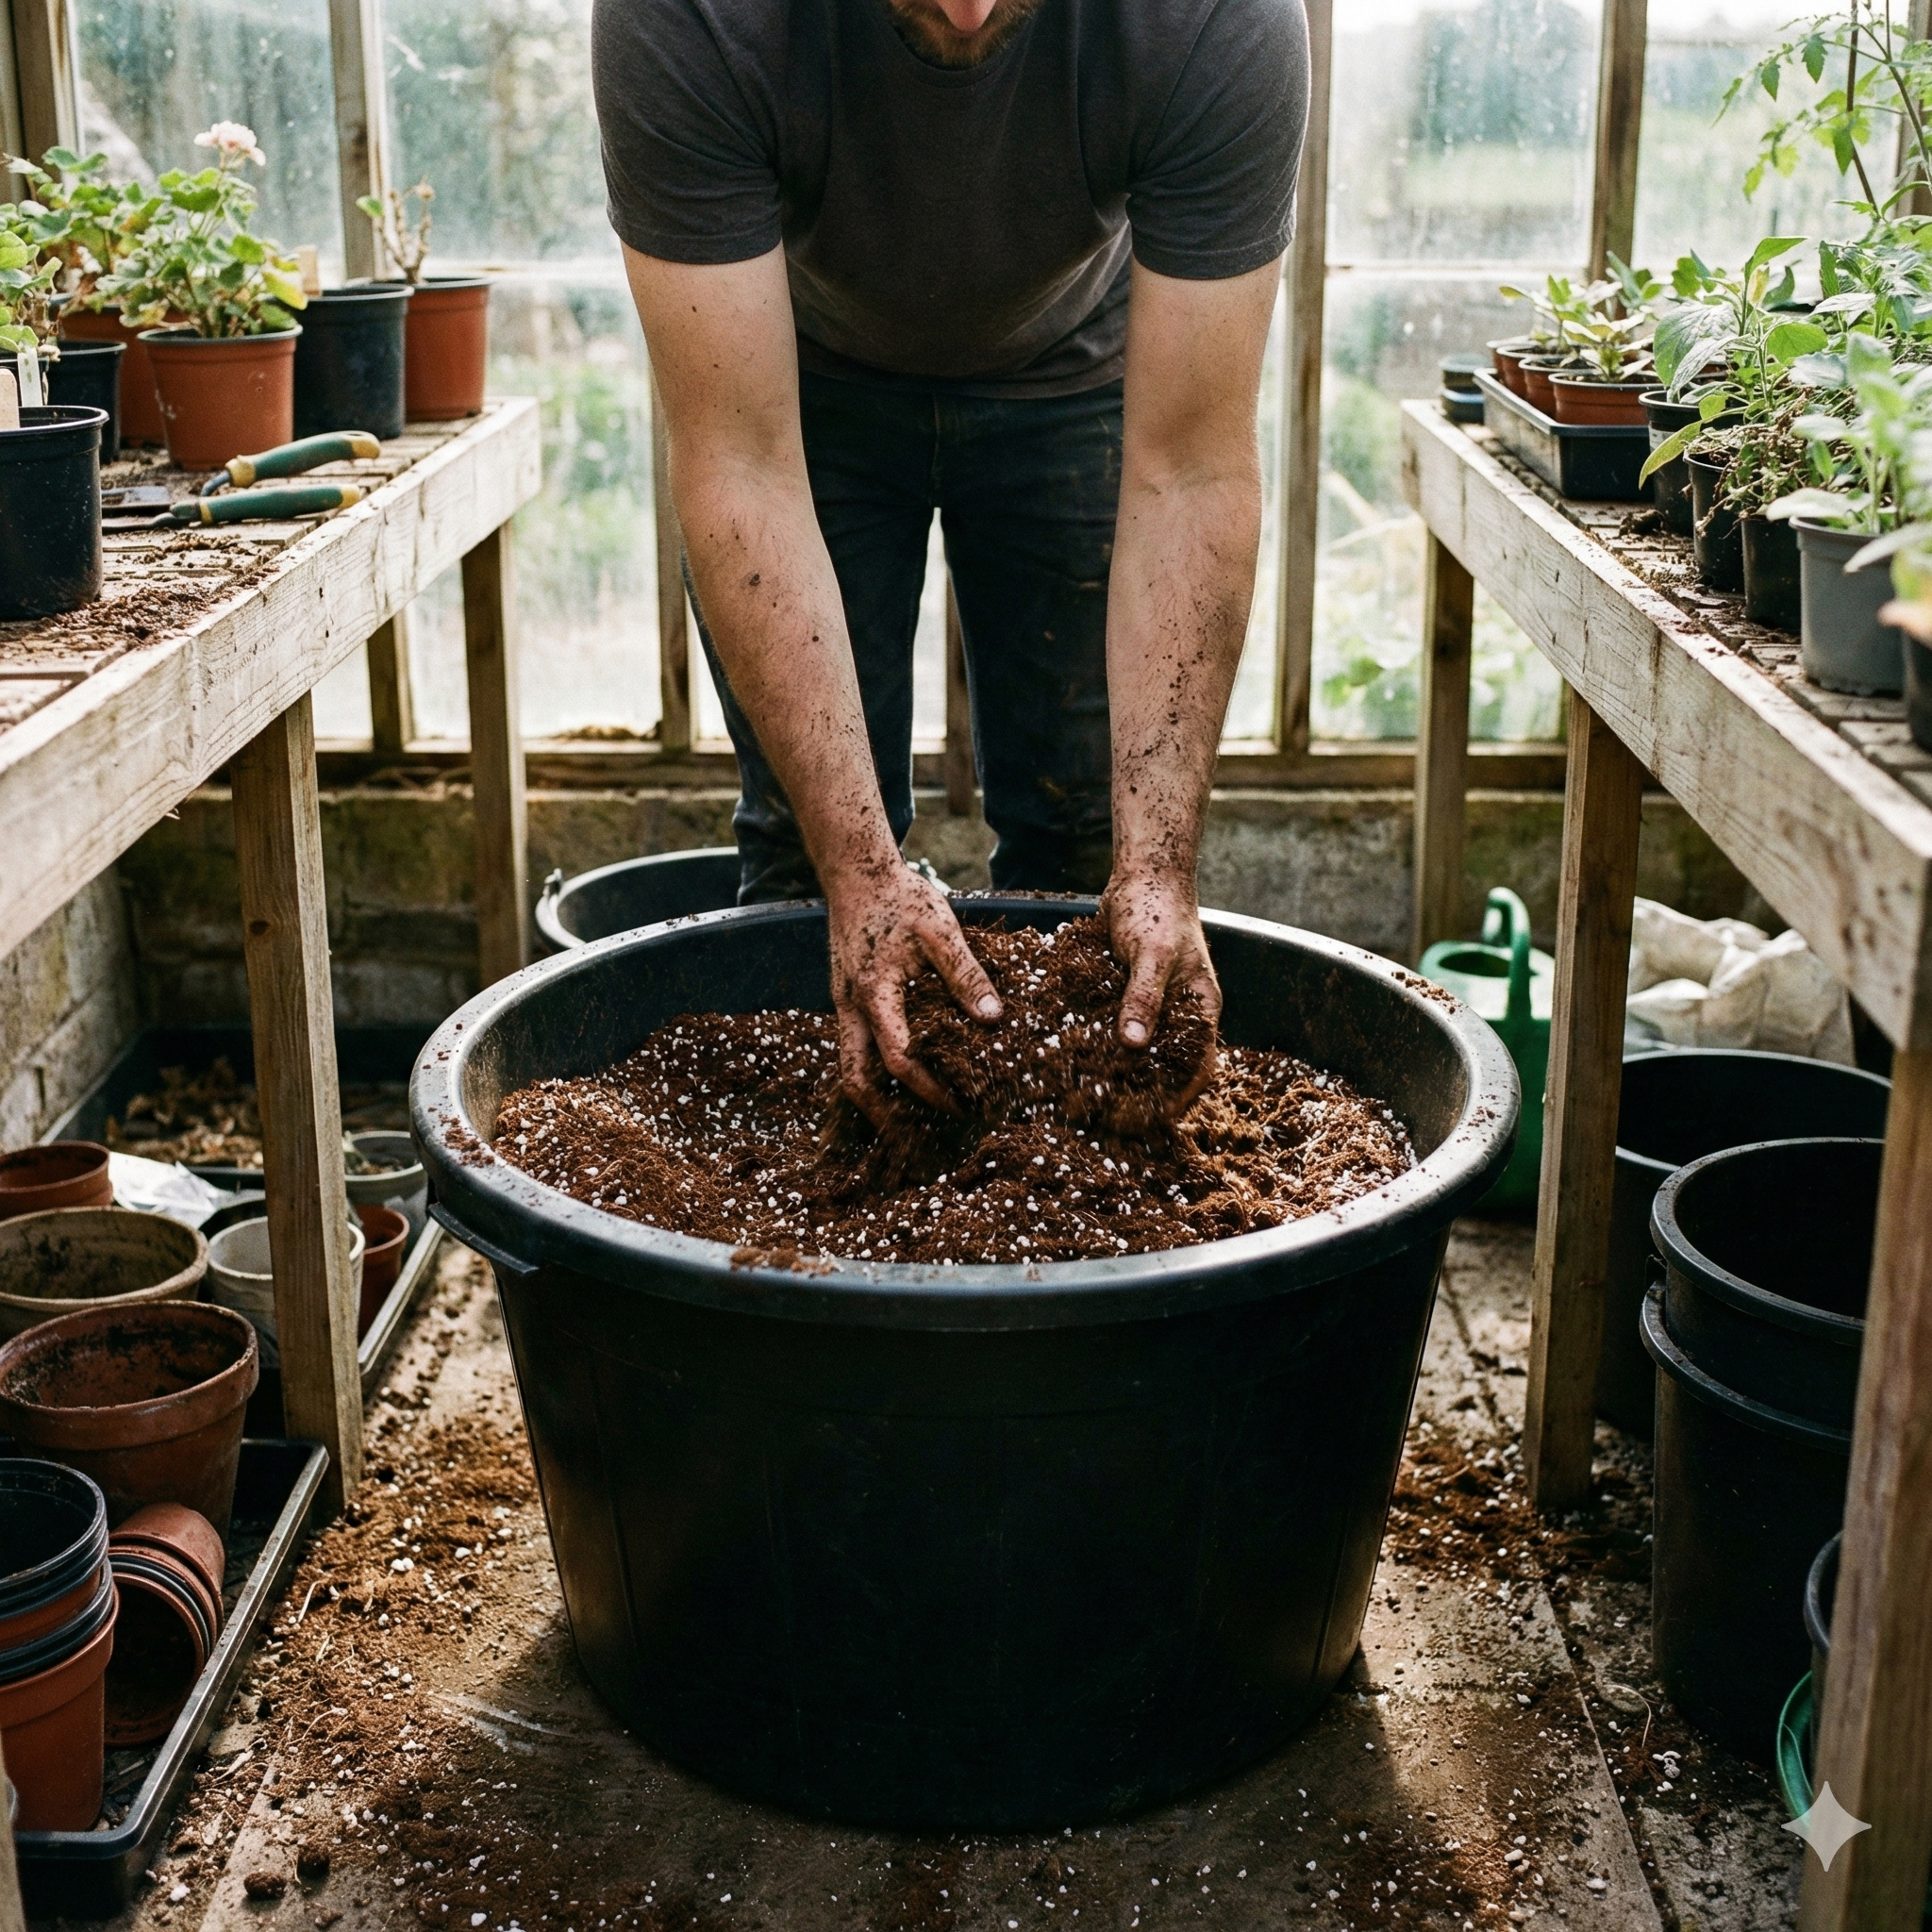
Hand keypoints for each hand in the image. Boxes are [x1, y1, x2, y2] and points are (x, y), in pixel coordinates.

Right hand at [829, 863, 1001, 1126]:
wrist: (856, 872)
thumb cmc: (900, 898)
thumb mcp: (942, 931)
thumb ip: (966, 973)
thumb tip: (993, 1017)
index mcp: (875, 994)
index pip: (898, 1059)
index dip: (928, 1090)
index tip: (957, 1106)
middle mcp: (850, 1006)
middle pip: (853, 1077)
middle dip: (880, 1114)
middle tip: (915, 1136)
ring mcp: (842, 1003)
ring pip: (848, 1063)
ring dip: (873, 1094)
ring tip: (907, 1115)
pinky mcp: (845, 997)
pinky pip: (852, 1044)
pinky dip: (872, 1066)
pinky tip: (900, 1072)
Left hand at [1101, 867, 1220, 1108]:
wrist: (1143, 874)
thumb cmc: (1157, 910)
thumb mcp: (1152, 955)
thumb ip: (1143, 998)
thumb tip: (1132, 1045)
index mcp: (1199, 1009)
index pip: (1197, 1070)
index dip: (1177, 1099)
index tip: (1145, 1120)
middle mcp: (1177, 1013)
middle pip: (1165, 1068)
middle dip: (1140, 1095)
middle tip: (1105, 1117)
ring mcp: (1151, 1005)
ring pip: (1137, 1052)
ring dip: (1116, 1074)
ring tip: (1084, 1097)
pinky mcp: (1125, 995)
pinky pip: (1113, 1029)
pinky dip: (1097, 1045)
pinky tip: (1070, 1059)